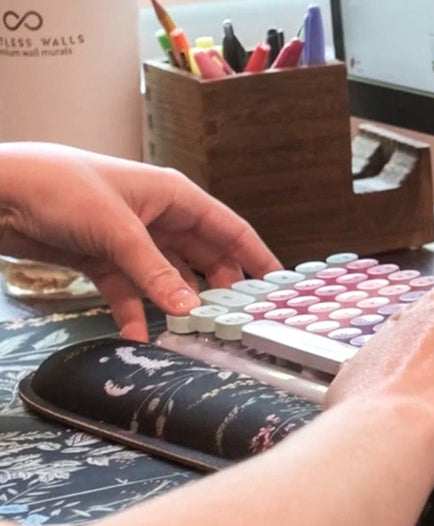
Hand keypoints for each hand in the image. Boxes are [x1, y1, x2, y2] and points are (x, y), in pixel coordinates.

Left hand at [0, 143, 279, 340]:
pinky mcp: (101, 259)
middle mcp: (158, 217)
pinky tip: (138, 336)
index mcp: (173, 195)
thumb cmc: (61, 189)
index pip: (228, 228)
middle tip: (237, 318)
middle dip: (218, 286)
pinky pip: (128, 290)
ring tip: (193, 332)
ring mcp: (129, 239)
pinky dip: (133, 312)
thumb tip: (190, 308)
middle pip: (202, 255)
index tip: (279, 284)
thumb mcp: (117, 231)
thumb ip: (155, 273)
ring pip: (166, 276)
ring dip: (175, 303)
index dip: (255, 255)